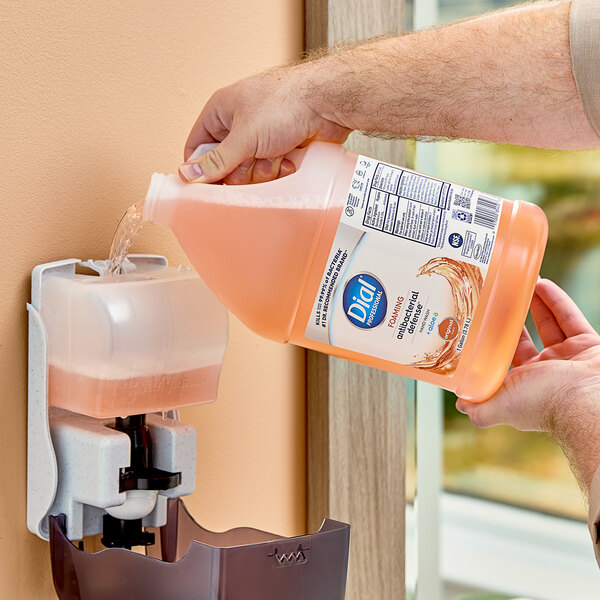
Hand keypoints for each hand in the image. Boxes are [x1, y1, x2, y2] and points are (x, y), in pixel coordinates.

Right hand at [180, 65, 351, 184]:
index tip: (206, 189)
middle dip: (242, 170)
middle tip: (253, 161)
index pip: (197, 146)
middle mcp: (239, 122)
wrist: (328, 102)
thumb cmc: (286, 104)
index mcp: (221, 111)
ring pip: (250, 170)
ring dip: (264, 169)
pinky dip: (280, 167)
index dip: (201, 168)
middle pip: (226, 165)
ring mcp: (261, 135)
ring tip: (277, 155)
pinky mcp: (281, 145)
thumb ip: (217, 161)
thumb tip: (188, 174)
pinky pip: (270, 169)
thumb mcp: (244, 137)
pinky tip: (290, 157)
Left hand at [457, 279, 599, 490]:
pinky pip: (570, 319)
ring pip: (547, 327)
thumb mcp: (500, 406)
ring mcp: (566, 359)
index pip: (501, 362)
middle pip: (522, 341)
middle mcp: (543, 374)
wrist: (588, 399)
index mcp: (522, 387)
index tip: (479, 323)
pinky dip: (556, 301)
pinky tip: (541, 284)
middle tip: (496, 299)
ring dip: (533, 305)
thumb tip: (460, 403)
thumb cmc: (543, 403)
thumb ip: (479, 410)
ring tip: (517, 285)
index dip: (491, 344)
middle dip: (510, 320)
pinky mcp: (587, 346)